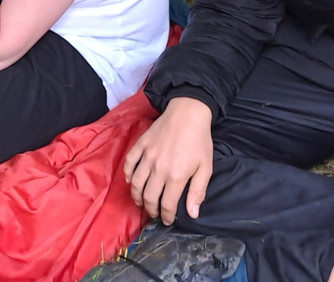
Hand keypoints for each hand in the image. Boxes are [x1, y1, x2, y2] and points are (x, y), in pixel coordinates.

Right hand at [123, 97, 213, 224]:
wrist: (188, 113)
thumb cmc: (199, 141)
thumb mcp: (205, 168)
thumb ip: (198, 192)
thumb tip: (192, 214)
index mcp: (176, 176)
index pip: (166, 204)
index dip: (166, 216)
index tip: (168, 220)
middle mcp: (159, 169)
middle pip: (148, 197)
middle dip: (151, 210)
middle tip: (154, 213)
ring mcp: (147, 157)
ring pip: (136, 183)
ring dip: (137, 196)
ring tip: (141, 201)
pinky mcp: (140, 146)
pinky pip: (129, 164)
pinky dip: (128, 175)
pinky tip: (132, 180)